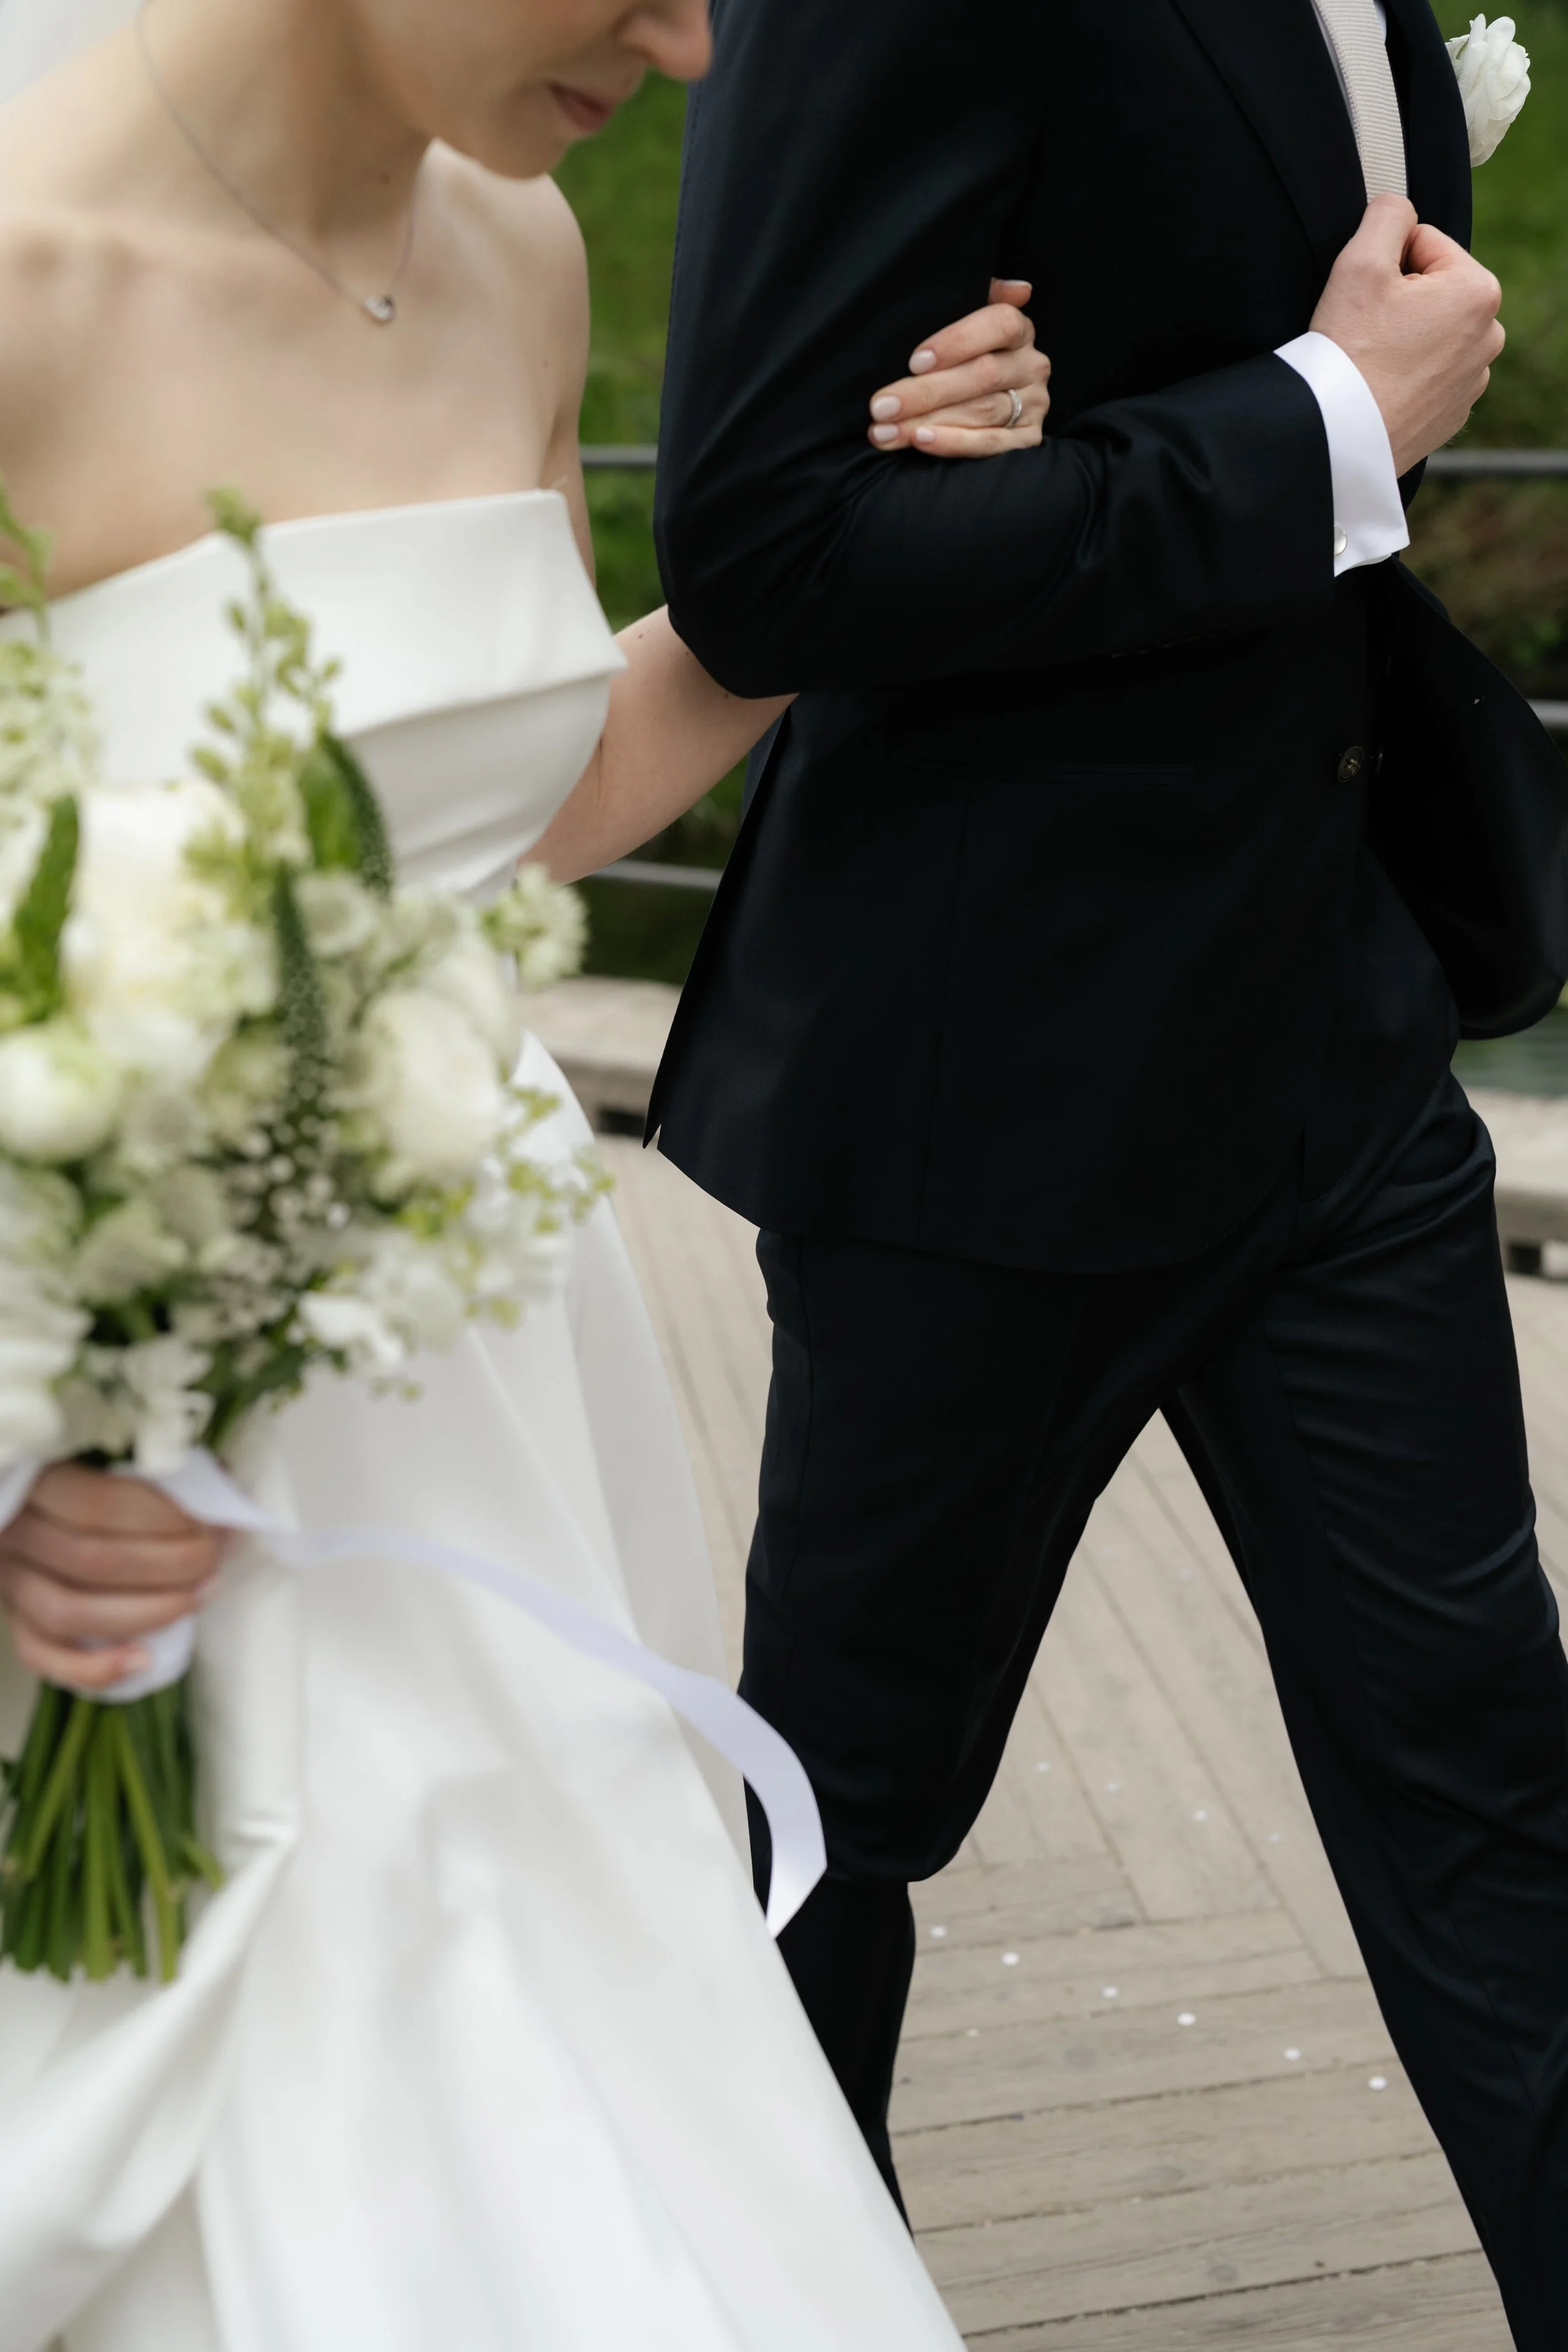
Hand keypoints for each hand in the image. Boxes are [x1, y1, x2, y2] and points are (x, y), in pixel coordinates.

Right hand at [0, 1465, 224, 1689]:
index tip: (212, 1524)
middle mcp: (13, 1533)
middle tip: (214, 1563)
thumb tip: (225, 1497)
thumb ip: (168, 1471)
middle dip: (169, 1566)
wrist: (40, 1505)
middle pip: (90, 1560)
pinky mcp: (14, 1620)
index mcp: (34, 1480)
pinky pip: (40, 1655)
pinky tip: (144, 1660)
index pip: (98, 1505)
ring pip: (68, 1612)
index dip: (164, 1519)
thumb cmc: (99, 1476)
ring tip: (199, 1597)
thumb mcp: (122, 1459)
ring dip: (146, 1612)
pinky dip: (93, 1668)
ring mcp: (10, 1581)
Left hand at [867, 279, 1051, 458]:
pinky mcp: (1027, 439)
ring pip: (981, 411)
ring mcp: (1033, 404)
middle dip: (926, 392)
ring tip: (886, 430)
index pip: (999, 324)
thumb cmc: (952, 361)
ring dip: (928, 421)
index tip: (915, 361)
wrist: (965, 411)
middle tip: (882, 406)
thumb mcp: (957, 326)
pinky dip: (953, 443)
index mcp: (1019, 331)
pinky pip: (990, 444)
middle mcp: (1032, 366)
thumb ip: (974, 301)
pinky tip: (921, 440)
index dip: (958, 341)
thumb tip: (1019, 289)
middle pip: (982, 374)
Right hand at [1310, 195, 1504, 476]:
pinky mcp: (1451, 414)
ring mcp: (1472, 380)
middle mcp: (1489, 335)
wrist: (1338, 438)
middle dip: (1399, 301)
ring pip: (1429, 333)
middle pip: (1431, 290)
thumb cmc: (1350, 352)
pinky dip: (1404, 375)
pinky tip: (1380, 387)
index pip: (1424, 244)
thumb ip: (1387, 214)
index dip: (1385, 263)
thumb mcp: (1359, 261)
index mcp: (1478, 290)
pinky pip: (1426, 375)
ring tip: (1372, 361)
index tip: (1367, 297)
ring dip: (1401, 338)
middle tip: (1366, 330)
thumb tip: (1398, 209)